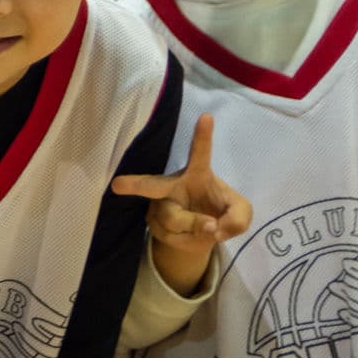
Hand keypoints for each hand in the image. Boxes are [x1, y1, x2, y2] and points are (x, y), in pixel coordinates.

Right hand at [112, 113, 252, 295]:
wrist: (200, 234)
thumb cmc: (219, 210)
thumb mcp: (239, 211)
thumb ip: (239, 217)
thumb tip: (216, 228)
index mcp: (197, 174)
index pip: (199, 153)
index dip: (203, 135)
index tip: (207, 116)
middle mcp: (172, 185)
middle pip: (153, 185)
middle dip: (135, 184)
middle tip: (118, 185)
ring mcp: (159, 206)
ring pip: (173, 219)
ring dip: (196, 228)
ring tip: (209, 228)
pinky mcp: (154, 224)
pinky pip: (174, 237)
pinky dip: (192, 242)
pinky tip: (192, 236)